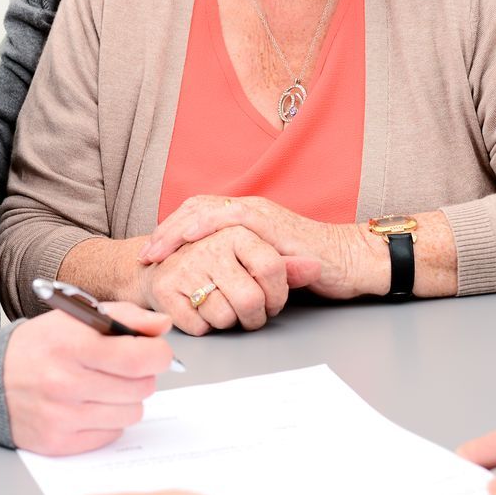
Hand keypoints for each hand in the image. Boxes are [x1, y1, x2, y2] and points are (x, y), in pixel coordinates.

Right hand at [3, 301, 176, 455]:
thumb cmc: (38, 347)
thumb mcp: (76, 317)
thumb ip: (124, 317)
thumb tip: (163, 325)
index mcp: (72, 345)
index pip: (140, 357)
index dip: (157, 353)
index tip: (154, 351)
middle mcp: (66, 382)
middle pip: (141, 387)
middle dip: (141, 375)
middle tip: (122, 367)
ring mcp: (63, 416)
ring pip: (132, 413)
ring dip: (126, 399)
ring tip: (102, 386)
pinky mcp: (60, 442)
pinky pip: (112, 434)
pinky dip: (108, 420)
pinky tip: (88, 405)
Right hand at [135, 227, 309, 334]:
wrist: (162, 264)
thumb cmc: (216, 260)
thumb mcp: (256, 255)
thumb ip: (286, 264)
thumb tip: (315, 267)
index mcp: (236, 230)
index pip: (272, 269)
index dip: (278, 295)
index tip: (272, 303)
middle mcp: (210, 245)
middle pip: (250, 300)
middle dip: (255, 317)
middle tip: (250, 314)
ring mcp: (185, 266)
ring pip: (224, 317)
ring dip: (228, 323)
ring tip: (222, 308)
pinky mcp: (165, 289)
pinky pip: (198, 326)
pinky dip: (204, 327)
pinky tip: (199, 311)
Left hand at [138, 196, 379, 300]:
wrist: (350, 262)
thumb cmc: (311, 268)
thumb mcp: (265, 267)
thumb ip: (242, 266)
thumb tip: (213, 284)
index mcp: (245, 218)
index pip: (197, 215)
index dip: (172, 232)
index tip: (151, 254)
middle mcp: (249, 211)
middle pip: (194, 210)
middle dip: (166, 232)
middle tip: (145, 255)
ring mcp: (260, 214)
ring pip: (206, 211)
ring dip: (177, 230)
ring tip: (157, 251)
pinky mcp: (271, 224)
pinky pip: (232, 218)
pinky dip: (207, 226)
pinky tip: (190, 238)